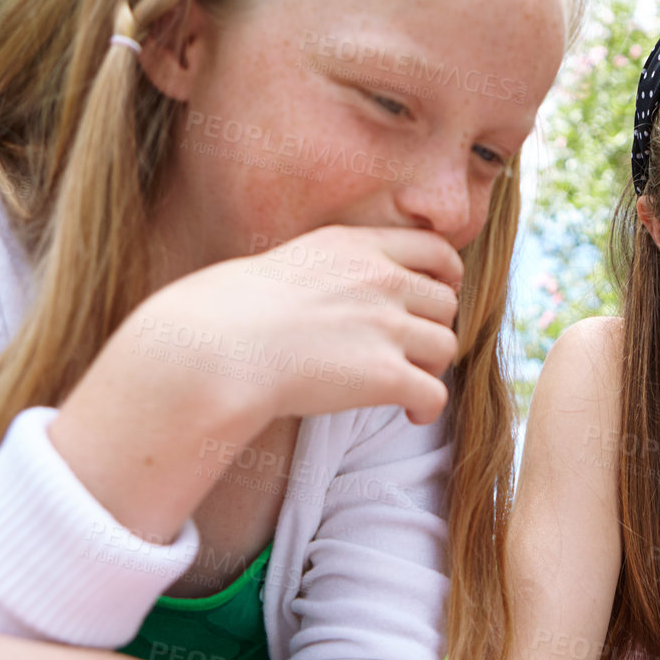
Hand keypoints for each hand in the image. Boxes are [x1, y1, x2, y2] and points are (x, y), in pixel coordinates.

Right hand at [114, 225, 464, 430]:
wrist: (213, 349)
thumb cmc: (225, 314)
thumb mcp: (285, 264)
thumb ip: (328, 270)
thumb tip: (335, 292)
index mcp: (355, 246)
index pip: (436, 250)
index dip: (446, 278)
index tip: (434, 300)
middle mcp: (379, 279)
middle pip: (446, 302)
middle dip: (433, 328)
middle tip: (410, 351)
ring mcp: (385, 326)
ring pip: (446, 346)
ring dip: (431, 367)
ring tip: (403, 382)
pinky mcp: (385, 375)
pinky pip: (436, 393)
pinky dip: (428, 407)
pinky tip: (410, 414)